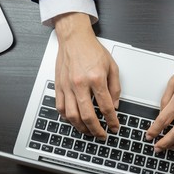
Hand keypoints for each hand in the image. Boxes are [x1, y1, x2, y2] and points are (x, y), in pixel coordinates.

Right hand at [54, 12, 120, 139]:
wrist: (74, 38)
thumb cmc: (92, 50)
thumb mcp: (112, 66)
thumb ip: (115, 88)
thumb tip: (115, 105)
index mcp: (96, 78)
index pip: (106, 107)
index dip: (112, 121)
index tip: (114, 127)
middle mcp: (80, 84)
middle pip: (88, 116)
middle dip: (96, 130)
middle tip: (102, 135)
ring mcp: (67, 86)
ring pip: (72, 116)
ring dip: (81, 128)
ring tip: (89, 132)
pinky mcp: (58, 86)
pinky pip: (60, 108)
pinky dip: (67, 118)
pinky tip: (74, 121)